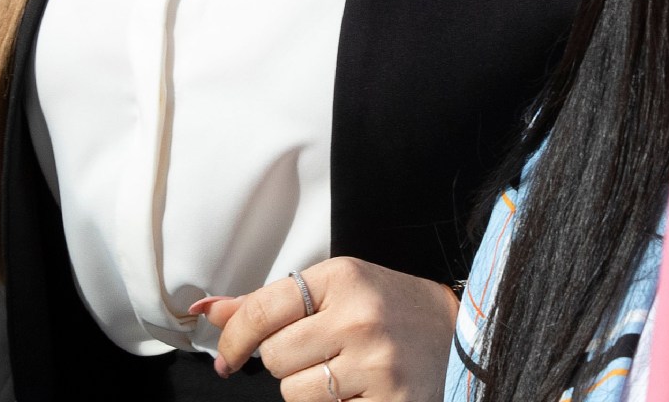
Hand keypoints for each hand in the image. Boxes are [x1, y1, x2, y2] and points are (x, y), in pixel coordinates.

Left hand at [191, 257, 458, 400]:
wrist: (463, 336)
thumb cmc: (389, 309)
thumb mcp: (334, 290)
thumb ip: (268, 302)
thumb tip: (205, 311)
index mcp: (342, 278)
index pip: (262, 309)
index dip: (234, 338)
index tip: (226, 356)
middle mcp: (359, 317)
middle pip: (274, 357)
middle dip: (285, 363)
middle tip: (318, 354)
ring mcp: (377, 364)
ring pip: (295, 394)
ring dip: (307, 391)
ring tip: (341, 373)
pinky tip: (359, 392)